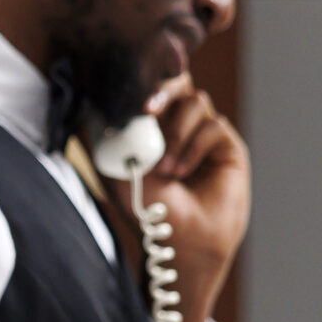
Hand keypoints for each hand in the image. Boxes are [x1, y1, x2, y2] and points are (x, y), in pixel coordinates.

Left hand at [106, 75, 249, 321]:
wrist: (178, 240)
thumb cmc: (144, 208)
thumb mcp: (117, 166)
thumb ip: (109, 133)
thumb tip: (94, 100)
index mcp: (150, 125)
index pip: (150, 87)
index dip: (142, 81)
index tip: (127, 95)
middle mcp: (178, 124)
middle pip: (178, 80)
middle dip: (161, 89)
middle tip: (145, 110)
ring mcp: (204, 133)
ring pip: (195, 102)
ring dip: (175, 134)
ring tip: (163, 170)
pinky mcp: (227, 146)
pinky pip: (213, 126)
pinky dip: (192, 147)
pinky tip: (182, 172)